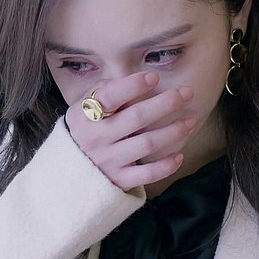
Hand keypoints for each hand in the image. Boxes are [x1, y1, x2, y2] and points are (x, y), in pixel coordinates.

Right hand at [65, 72, 195, 191]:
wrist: (68, 171)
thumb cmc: (83, 130)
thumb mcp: (82, 107)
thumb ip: (103, 91)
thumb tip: (132, 80)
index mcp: (85, 116)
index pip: (109, 97)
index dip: (133, 86)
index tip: (153, 78)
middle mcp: (96, 138)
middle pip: (137, 118)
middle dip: (165, 103)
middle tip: (186, 93)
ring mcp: (108, 161)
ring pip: (147, 144)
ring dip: (173, 131)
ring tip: (190, 121)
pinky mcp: (118, 180)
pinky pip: (147, 174)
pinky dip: (166, 165)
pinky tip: (179, 154)